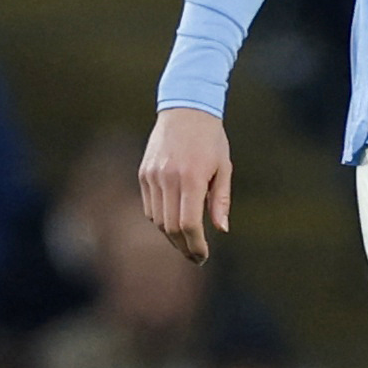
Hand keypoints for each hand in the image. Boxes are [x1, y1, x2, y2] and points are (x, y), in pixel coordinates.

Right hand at [138, 107, 232, 263]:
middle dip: (183, 246)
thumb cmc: (211, 140)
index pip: (189, 224)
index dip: (195, 245)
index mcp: (191, 177)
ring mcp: (152, 176)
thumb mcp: (224, 167)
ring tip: (186, 242)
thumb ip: (220, 200)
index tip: (203, 256)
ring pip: (157, 220)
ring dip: (171, 235)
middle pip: (170, 227)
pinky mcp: (143, 174)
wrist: (185, 109)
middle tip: (195, 257)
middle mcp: (168, 178)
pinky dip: (161, 219)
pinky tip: (174, 221)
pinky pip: (150, 206)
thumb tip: (221, 229)